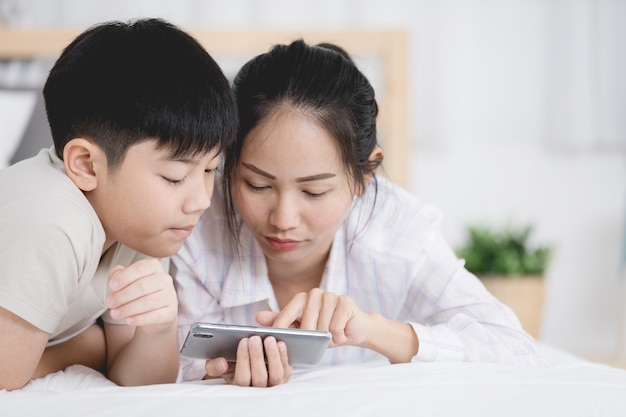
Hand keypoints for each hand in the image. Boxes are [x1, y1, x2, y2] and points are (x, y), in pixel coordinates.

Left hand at [106, 259, 177, 333]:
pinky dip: (139, 319)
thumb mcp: (128, 280)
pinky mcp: (171, 312)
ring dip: (128, 309)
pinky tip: (128, 320)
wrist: (156, 311)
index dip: (124, 277)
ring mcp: (170, 296)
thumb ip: (119, 274)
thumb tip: (115, 277)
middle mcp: (165, 279)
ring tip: (114, 313)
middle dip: (123, 295)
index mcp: (154, 267)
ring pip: (148, 302)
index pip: (140, 268)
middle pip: (142, 286)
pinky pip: (154, 316)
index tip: (111, 286)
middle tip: (110, 303)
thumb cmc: (139, 292)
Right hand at [204, 336, 290, 386]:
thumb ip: (214, 366)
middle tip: (254, 338)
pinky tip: (280, 342)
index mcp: (239, 387)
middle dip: (256, 356)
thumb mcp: (219, 366)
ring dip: (272, 356)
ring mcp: (273, 384)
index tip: (243, 341)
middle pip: (259, 377)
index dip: (243, 360)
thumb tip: (221, 363)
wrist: (249, 363)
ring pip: (275, 374)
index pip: (242, 379)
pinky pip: (286, 368)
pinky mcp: (285, 376)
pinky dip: (284, 355)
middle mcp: (258, 389)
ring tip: (269, 339)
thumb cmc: (232, 364)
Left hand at [256, 288, 370, 347]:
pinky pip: (335, 327)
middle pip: (305, 327)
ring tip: (332, 335)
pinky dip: (339, 336)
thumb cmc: (325, 329)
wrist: (353, 328)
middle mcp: (314, 293)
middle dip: (313, 339)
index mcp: (300, 298)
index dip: (281, 331)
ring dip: (328, 339)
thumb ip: (282, 322)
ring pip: (322, 328)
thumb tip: (259, 317)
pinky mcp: (345, 301)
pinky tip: (342, 332)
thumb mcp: (302, 329)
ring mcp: (330, 295)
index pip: (285, 316)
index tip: (277, 343)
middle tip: (320, 339)